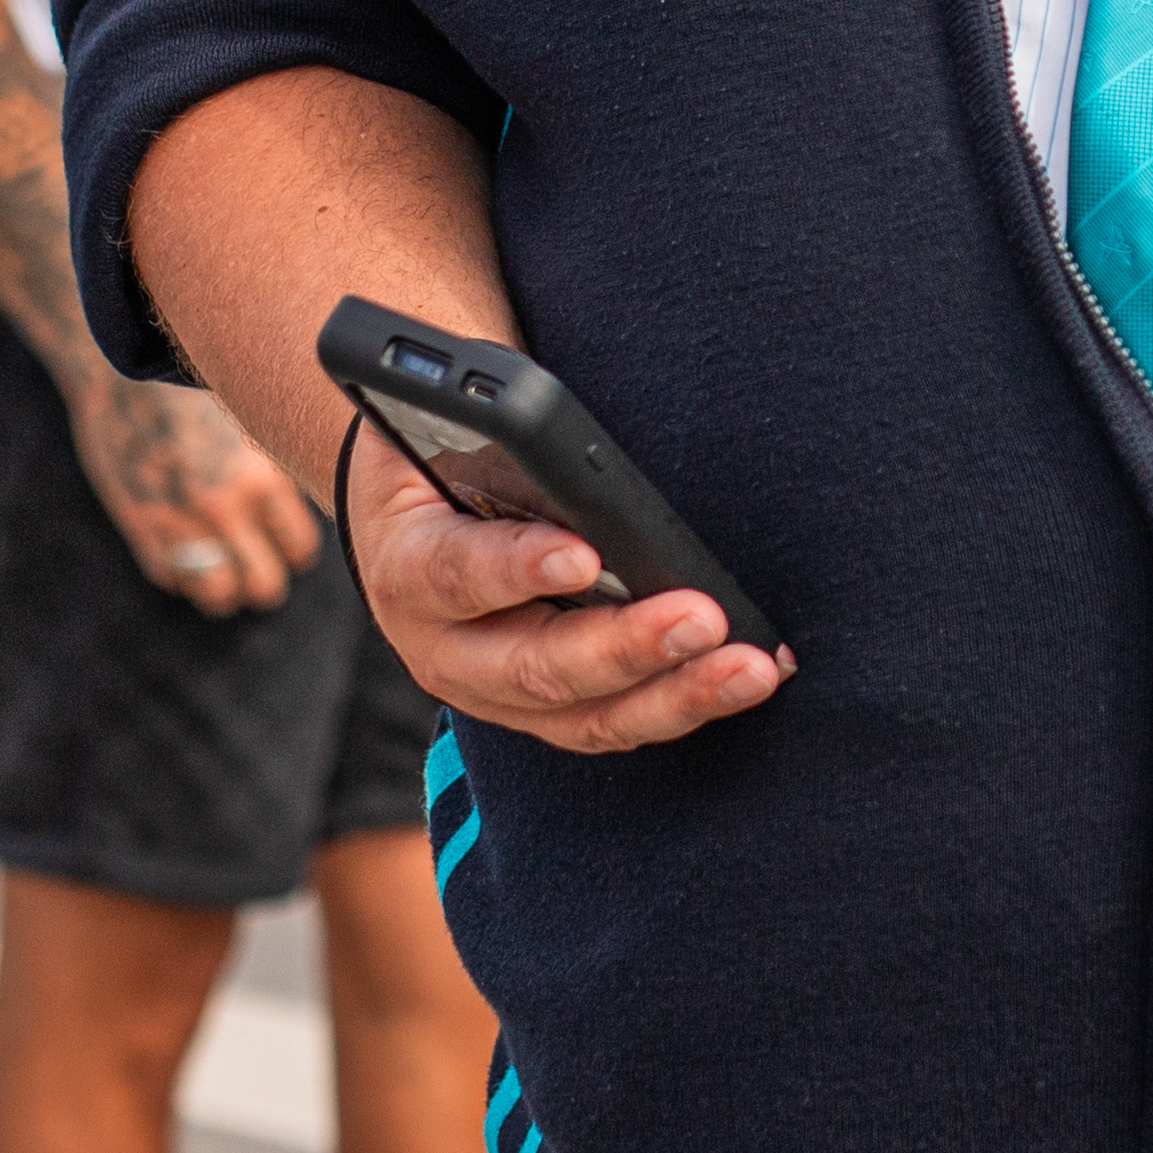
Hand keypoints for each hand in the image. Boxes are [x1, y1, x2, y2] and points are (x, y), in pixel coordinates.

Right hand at [74, 372, 326, 611]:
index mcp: (260, 476)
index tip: (285, 541)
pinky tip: (185, 545)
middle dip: (264, 577)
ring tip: (223, 564)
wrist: (119, 375)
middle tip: (256, 560)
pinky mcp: (139, 527)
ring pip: (219, 594)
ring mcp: (178, 522)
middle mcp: (223, 507)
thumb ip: (268, 472)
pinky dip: (183, 572)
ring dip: (225, 586)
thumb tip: (293, 511)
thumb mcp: (247, 425)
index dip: (294, 549)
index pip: (300, 548)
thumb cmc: (191, 393)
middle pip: (266, 585)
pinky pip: (173, 578)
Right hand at [343, 424, 790, 751]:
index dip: (515, 568)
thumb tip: (572, 439)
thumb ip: (495, 433)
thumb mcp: (449, 430)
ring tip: (746, 668)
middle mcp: (441, 647)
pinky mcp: (541, 712)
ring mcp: (492, 692)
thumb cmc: (442, 455)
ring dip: (673, 694)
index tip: (583, 556)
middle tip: (701, 617)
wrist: (413, 515)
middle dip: (624, 647)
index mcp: (405, 564)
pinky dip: (683, 702)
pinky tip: (747, 676)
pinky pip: (613, 722)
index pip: (453, 573)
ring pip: (583, 715)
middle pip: (532, 667)